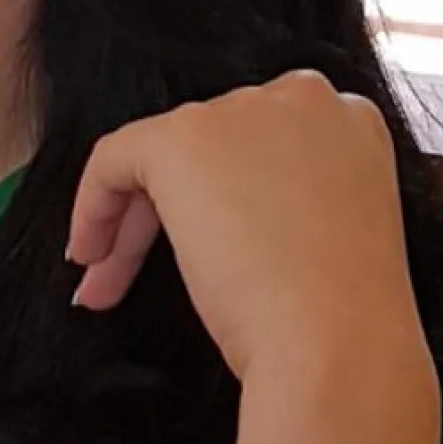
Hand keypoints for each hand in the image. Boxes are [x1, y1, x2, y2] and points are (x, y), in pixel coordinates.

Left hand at [66, 70, 425, 380]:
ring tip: (107, 284)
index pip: (264, 146)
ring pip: (165, 161)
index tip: (207, 250)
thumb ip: (288, 197)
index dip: (223, 200)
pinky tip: (92, 254)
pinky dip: (94, 203)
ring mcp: (240, 111)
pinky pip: (115, 157)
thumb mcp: (328, 233)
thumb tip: (222, 215)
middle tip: (133, 274)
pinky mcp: (182, 138)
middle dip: (170, 214)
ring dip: (131, 225)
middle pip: (211, 152)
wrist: (339, 345)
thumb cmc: (342, 318)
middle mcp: (300, 99)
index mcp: (350, 122)